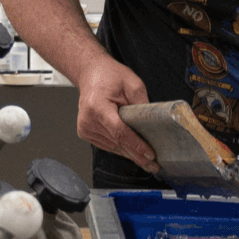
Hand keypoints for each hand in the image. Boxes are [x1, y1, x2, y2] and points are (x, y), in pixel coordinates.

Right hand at [74, 58, 157, 172]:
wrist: (90, 73)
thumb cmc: (109, 75)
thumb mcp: (132, 83)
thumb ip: (142, 103)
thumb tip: (153, 124)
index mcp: (97, 106)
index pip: (119, 132)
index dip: (136, 145)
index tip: (149, 154)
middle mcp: (88, 120)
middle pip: (117, 143)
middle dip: (137, 155)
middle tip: (154, 165)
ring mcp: (84, 128)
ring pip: (112, 147)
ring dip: (130, 154)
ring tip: (147, 162)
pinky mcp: (85, 132)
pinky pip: (107, 145)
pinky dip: (121, 149)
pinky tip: (133, 153)